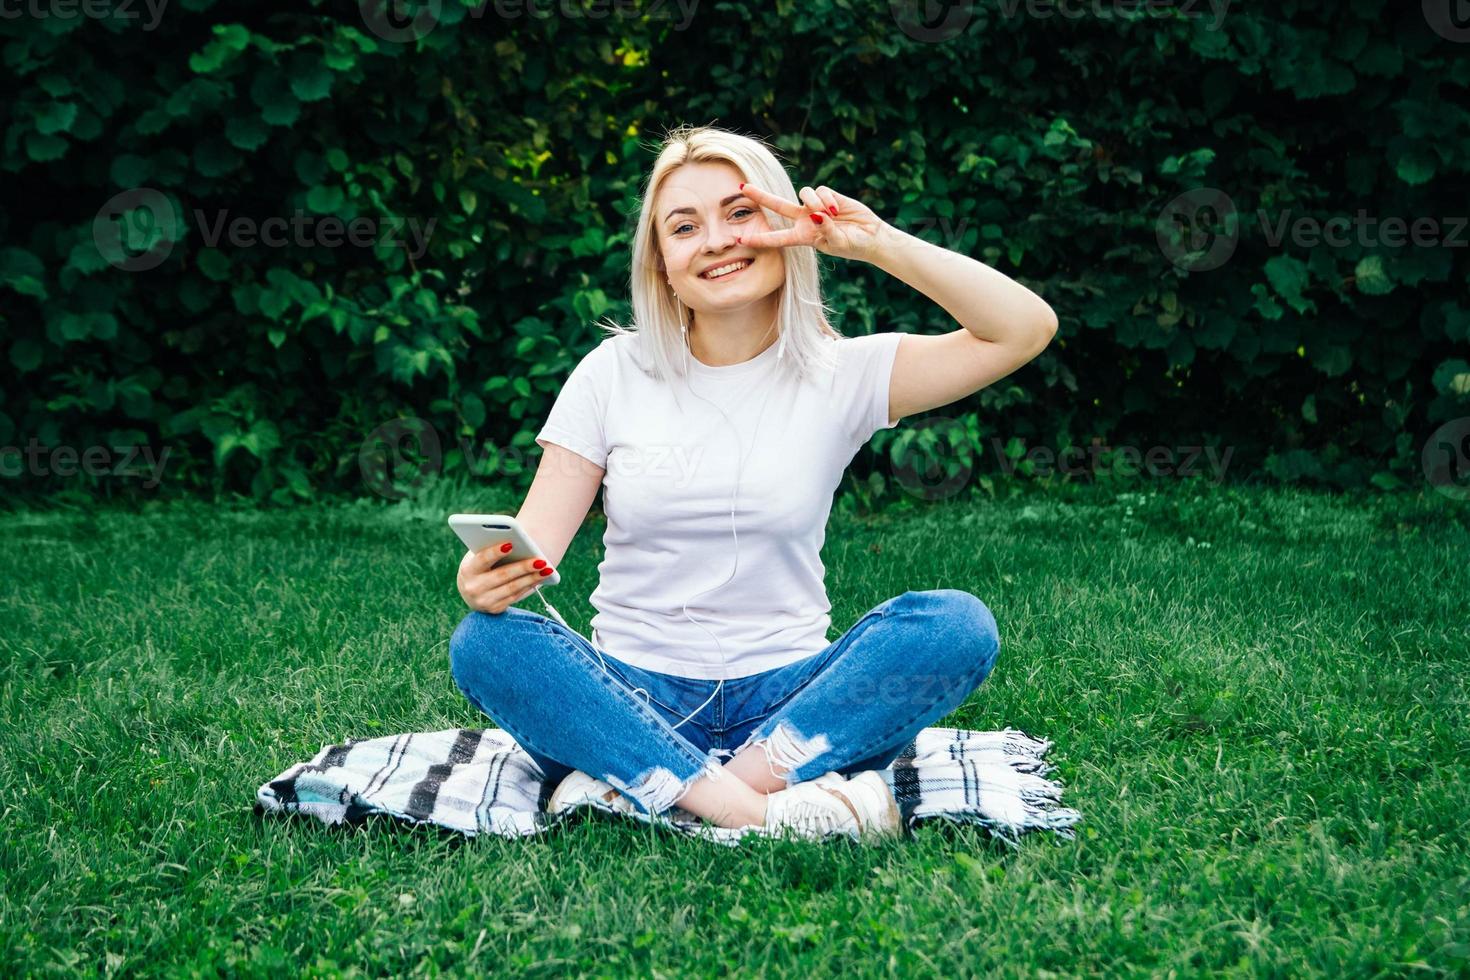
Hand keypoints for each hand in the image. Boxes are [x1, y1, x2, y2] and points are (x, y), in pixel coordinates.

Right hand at [457, 542, 553, 614]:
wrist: (472, 592)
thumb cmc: (480, 566)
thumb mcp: (479, 557)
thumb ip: (491, 551)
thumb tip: (516, 542)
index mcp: (467, 570)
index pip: (482, 559)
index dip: (495, 552)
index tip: (511, 544)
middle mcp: (473, 588)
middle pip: (502, 575)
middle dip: (523, 567)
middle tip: (540, 560)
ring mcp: (484, 601)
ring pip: (512, 588)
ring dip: (532, 578)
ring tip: (546, 569)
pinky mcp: (495, 609)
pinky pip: (515, 596)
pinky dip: (529, 585)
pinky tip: (540, 577)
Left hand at [736, 182, 891, 264]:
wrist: (870, 236)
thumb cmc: (853, 245)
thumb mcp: (838, 243)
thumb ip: (826, 230)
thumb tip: (817, 214)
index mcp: (803, 237)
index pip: (777, 238)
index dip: (760, 239)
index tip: (742, 239)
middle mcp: (805, 220)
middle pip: (777, 206)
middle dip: (761, 196)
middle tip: (743, 188)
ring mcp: (815, 207)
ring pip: (803, 194)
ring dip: (815, 202)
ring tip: (831, 214)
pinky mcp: (828, 195)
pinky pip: (820, 191)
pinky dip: (828, 199)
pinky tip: (838, 209)